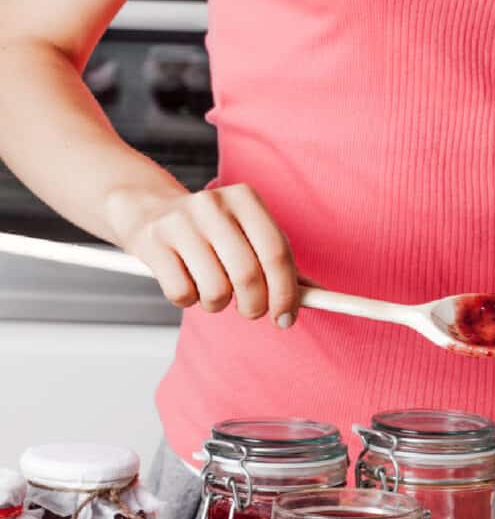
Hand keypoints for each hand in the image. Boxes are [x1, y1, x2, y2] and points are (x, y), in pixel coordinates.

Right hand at [106, 183, 300, 327]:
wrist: (148, 210)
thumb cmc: (213, 233)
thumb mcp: (249, 236)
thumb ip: (284, 264)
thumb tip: (322, 295)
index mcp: (246, 199)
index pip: (277, 253)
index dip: (286, 293)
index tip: (287, 318)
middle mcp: (213, 204)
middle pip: (248, 275)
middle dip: (255, 307)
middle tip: (252, 311)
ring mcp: (180, 222)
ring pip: (215, 290)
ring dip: (219, 305)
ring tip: (214, 291)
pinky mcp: (152, 242)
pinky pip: (182, 294)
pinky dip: (189, 300)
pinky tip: (188, 283)